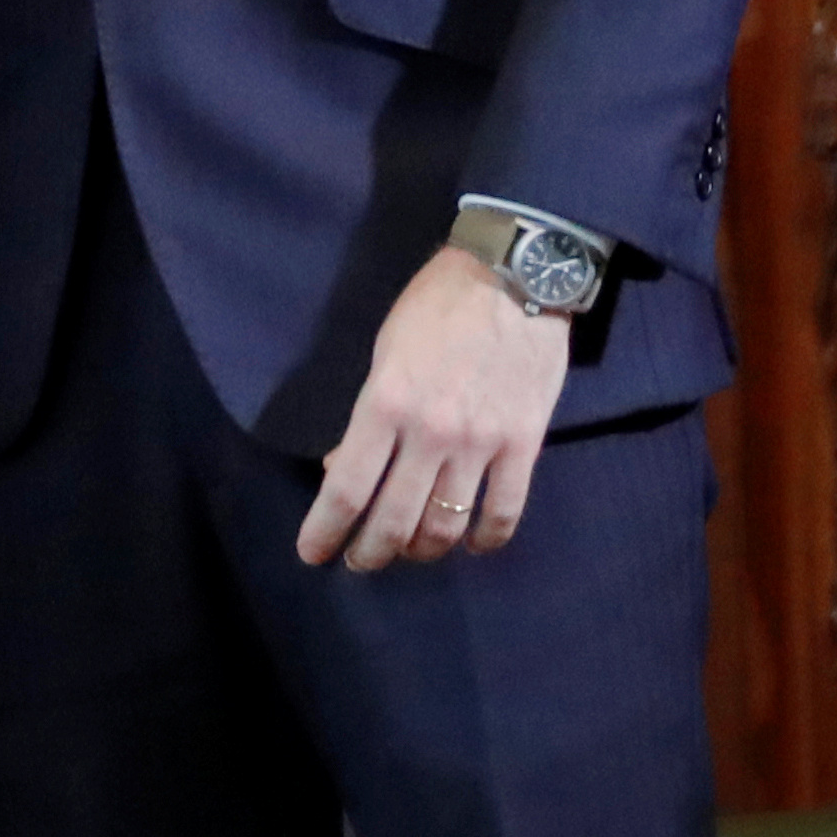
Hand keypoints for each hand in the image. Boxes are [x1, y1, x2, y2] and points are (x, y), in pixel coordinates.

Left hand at [295, 246, 571, 573]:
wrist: (513, 275)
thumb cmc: (436, 305)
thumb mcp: (383, 351)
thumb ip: (367, 415)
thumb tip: (342, 465)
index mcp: (385, 403)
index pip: (346, 488)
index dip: (324, 531)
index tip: (312, 553)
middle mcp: (430, 433)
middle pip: (394, 520)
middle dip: (369, 552)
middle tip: (360, 561)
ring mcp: (481, 443)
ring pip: (446, 526)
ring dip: (422, 550)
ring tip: (410, 551)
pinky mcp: (523, 444)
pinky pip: (503, 512)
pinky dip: (484, 539)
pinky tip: (471, 544)